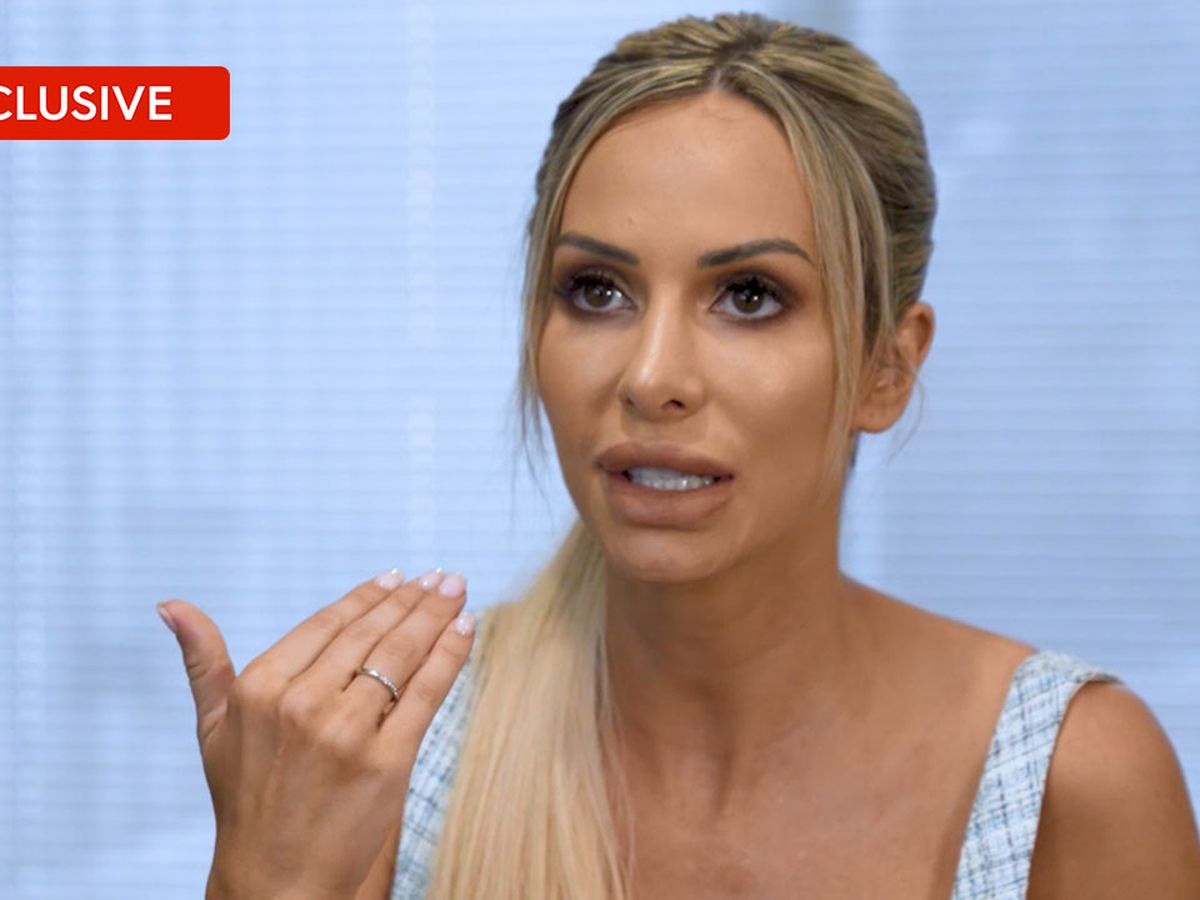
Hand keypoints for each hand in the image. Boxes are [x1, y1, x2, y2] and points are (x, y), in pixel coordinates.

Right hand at [157, 568, 475, 899]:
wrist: (275, 881)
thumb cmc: (246, 800)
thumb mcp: (213, 727)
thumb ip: (203, 662)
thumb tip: (171, 605)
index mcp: (259, 688)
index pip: (328, 624)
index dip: (367, 596)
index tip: (396, 577)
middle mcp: (301, 704)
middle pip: (370, 634)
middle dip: (411, 599)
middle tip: (440, 577)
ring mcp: (346, 732)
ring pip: (401, 655)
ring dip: (435, 616)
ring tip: (456, 591)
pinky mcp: (386, 761)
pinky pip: (426, 693)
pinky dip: (450, 655)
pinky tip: (465, 629)